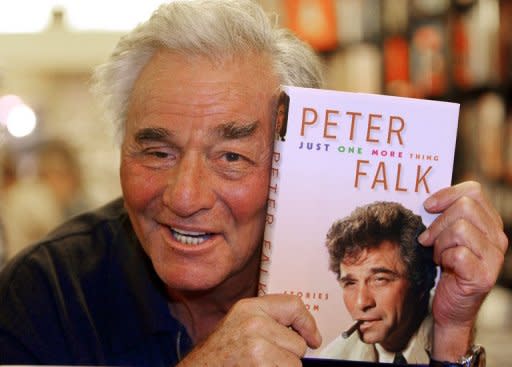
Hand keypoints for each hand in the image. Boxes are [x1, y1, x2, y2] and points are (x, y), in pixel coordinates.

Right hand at [178, 294, 321, 366]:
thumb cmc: (218, 355)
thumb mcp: (239, 325)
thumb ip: (267, 322)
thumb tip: (305, 334)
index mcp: (249, 307)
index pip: (294, 304)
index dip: (308, 323)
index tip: (313, 339)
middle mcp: (254, 322)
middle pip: (298, 343)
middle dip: (289, 356)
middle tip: (266, 360)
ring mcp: (257, 346)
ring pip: (295, 363)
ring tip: (259, 366)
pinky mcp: (259, 364)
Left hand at [418, 181, 507, 360]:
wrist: (451, 305)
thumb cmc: (446, 267)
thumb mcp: (444, 236)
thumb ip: (443, 216)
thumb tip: (426, 200)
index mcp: (489, 223)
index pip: (473, 191)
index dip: (446, 195)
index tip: (428, 206)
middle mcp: (497, 238)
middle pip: (464, 207)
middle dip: (438, 223)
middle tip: (429, 241)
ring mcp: (494, 257)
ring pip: (460, 229)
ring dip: (440, 243)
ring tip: (439, 256)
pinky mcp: (484, 276)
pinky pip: (458, 253)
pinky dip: (444, 258)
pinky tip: (445, 267)